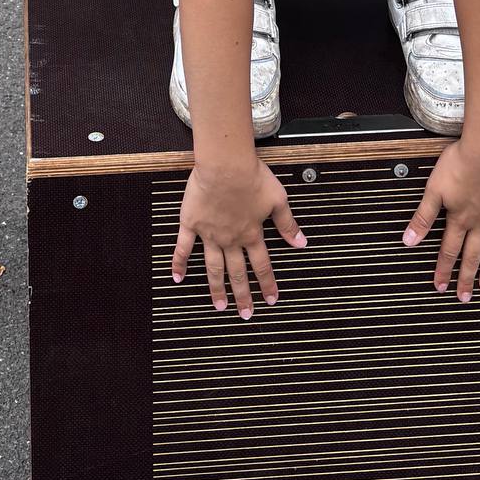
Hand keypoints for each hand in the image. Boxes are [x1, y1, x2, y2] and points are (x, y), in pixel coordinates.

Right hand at [172, 158, 306, 317]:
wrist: (225, 165)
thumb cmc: (252, 176)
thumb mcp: (278, 199)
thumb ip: (288, 224)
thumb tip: (301, 243)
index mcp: (252, 233)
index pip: (262, 266)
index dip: (267, 284)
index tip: (270, 300)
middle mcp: (231, 239)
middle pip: (237, 273)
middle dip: (243, 295)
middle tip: (245, 314)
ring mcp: (209, 234)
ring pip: (213, 267)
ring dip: (216, 288)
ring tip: (219, 306)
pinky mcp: (191, 223)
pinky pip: (183, 247)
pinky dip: (179, 263)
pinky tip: (178, 277)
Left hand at [402, 137, 479, 300]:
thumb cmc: (460, 164)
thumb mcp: (434, 190)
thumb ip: (422, 217)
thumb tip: (408, 241)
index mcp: (459, 218)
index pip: (448, 250)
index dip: (443, 270)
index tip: (440, 287)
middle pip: (472, 255)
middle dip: (466, 277)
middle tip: (464, 297)